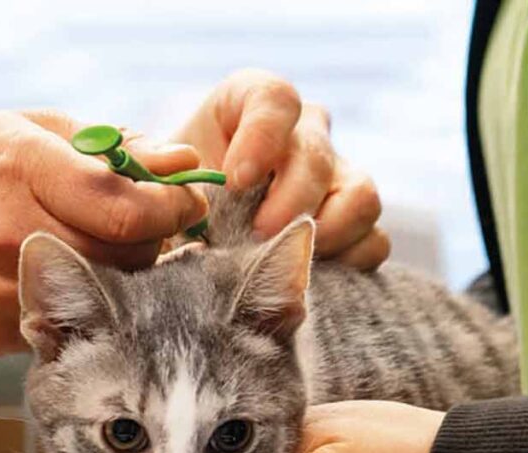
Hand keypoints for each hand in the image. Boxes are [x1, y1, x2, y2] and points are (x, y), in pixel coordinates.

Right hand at [0, 110, 206, 354]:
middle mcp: (10, 233)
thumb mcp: (23, 129)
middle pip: (126, 254)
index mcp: (18, 168)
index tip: (189, 199)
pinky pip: (73, 317)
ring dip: (127, 269)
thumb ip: (105, 146)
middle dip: (157, 238)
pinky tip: (66, 274)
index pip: (126, 206)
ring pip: (108, 291)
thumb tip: (178, 162)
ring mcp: (3, 291)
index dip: (173, 207)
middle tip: (156, 222)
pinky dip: (87, 298)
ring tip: (107, 242)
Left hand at [175, 69, 388, 268]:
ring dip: (326, 234)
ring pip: (360, 196)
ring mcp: (335, 180)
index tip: (236, 178)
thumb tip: (184, 175)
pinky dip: (347, 264)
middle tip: (257, 236)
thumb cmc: (168, 208)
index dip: (263, 135)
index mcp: (250, 107)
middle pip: (316, 155)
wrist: (183, 248)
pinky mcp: (352, 228)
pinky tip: (308, 278)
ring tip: (286, 262)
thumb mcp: (154, 184)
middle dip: (288, 201)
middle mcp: (302, 135)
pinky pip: (373, 242)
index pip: (275, 100)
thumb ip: (160, 173)